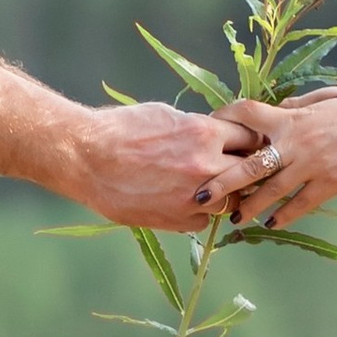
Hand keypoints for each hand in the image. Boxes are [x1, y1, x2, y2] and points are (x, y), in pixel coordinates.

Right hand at [68, 99, 260, 232]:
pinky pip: (203, 221)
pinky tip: (184, 203)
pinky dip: (198, 213)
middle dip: (245, 170)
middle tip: (237, 169)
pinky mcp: (176, 219)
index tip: (243, 144)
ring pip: (230, 201)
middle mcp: (206, 165)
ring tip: (209, 188)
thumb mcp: (166, 115)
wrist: (86, 157)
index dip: (248, 141)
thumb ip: (197, 128)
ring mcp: (193, 196)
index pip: (250, 138)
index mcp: (205, 132)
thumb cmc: (120, 129)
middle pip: (249, 172)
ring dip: (225, 195)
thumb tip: (214, 134)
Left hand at [218, 87, 336, 227]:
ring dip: (249, 206)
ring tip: (233, 217)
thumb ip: (298, 106)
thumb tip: (278, 107)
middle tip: (199, 195)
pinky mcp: (331, 183)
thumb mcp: (325, 98)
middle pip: (249, 164)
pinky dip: (284, 215)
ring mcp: (313, 165)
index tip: (208, 131)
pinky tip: (272, 224)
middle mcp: (296, 142)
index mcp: (293, 117)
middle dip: (221, 181)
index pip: (247, 114)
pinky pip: (301, 204)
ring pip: (271, 191)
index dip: (224, 120)